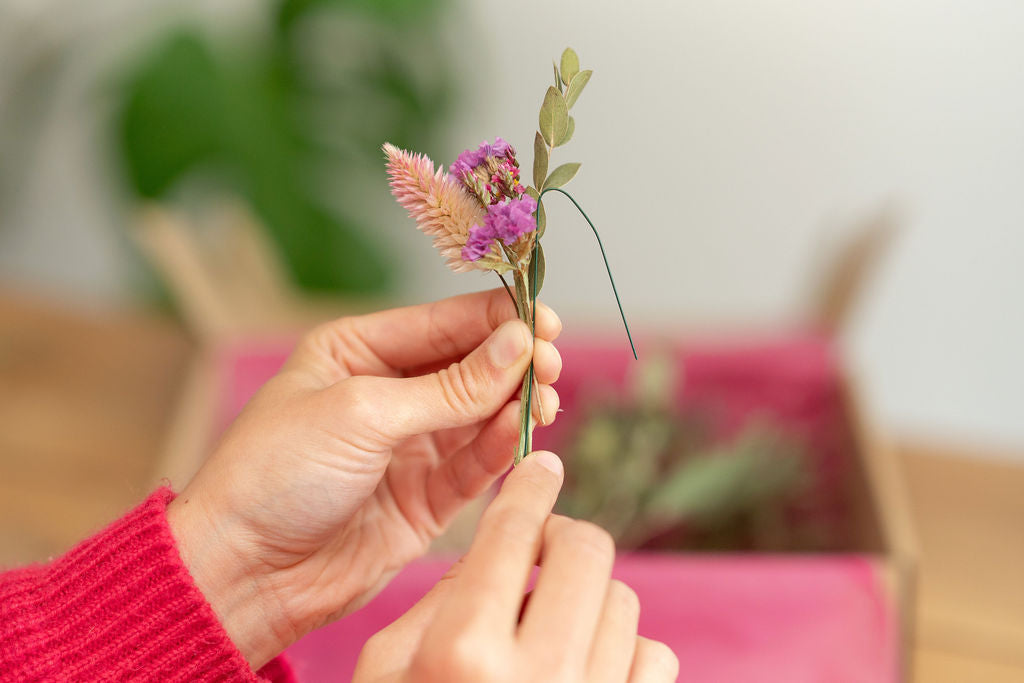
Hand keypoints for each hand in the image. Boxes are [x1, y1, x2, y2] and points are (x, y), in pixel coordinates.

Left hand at [167, 289, 562, 668]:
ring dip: (516, 404)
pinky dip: (502, 447)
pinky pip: (476, 464)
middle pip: (471, 365)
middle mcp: (389, 393)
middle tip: (548, 365)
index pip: (443, 322)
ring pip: (482, 414)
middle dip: (513, 361)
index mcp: (359, 351)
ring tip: (543, 399)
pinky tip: (523, 431)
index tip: (545, 322)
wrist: (244, 572)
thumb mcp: (362, 413)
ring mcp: (410, 446)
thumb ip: (449, 386)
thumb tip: (518, 344)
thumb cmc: (276, 474)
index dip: (498, 319)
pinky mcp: (426, 497)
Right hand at [354, 451, 678, 682]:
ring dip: (588, 600)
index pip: (512, 534)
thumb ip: (443, 599)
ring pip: (625, 603)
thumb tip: (504, 546)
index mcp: (462, 654)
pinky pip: (655, 658)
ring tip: (549, 628)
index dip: (529, 488)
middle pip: (588, 552)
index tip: (539, 468)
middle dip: (564, 536)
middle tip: (542, 549)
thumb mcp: (387, 667)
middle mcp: (535, 679)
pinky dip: (624, 652)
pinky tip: (582, 667)